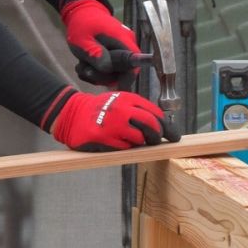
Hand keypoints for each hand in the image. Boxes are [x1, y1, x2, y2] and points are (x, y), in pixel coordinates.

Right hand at [50, 89, 180, 151]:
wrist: (74, 114)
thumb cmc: (102, 110)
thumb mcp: (121, 102)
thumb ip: (139, 111)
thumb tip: (163, 126)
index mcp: (129, 99)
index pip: (155, 113)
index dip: (166, 125)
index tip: (173, 134)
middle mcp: (123, 110)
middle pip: (151, 125)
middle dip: (158, 135)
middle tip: (159, 141)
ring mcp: (114, 125)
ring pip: (139, 138)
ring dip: (141, 143)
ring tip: (134, 141)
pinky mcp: (105, 138)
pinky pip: (124, 148)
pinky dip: (126, 148)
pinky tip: (119, 143)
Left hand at [61, 0, 140, 88]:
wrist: (81, 13)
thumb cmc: (83, 25)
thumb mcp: (83, 41)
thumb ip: (95, 54)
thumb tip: (107, 68)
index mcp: (123, 41)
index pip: (133, 67)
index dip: (125, 80)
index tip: (108, 84)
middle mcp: (126, 47)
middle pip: (122, 73)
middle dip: (102, 76)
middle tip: (85, 69)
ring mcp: (120, 51)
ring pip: (112, 73)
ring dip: (95, 74)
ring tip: (81, 65)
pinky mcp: (113, 55)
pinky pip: (107, 70)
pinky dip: (95, 71)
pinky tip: (84, 64)